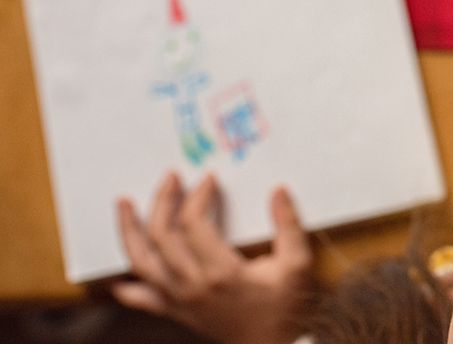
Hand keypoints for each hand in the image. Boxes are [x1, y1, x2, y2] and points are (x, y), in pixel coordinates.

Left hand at [113, 173, 313, 343]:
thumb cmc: (286, 307)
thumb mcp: (297, 265)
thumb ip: (289, 226)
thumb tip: (278, 190)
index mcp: (221, 273)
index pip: (193, 224)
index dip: (197, 196)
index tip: (208, 179)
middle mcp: (192, 286)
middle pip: (161, 236)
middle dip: (163, 201)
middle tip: (171, 178)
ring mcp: (180, 301)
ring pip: (141, 263)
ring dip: (129, 231)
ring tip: (124, 204)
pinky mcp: (176, 312)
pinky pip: (141, 298)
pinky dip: (124, 284)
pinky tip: (118, 270)